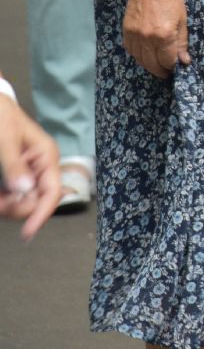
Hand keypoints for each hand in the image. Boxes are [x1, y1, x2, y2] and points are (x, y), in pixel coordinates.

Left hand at [0, 96, 60, 241]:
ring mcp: (26, 173)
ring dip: (6, 206)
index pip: (52, 192)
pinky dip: (2, 200)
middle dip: (15, 209)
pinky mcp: (13, 176)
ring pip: (21, 203)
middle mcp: (39, 168)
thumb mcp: (5, 139)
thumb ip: (14, 165)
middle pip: (35, 202)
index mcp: (46, 157)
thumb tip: (23, 190)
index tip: (27, 233)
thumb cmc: (2, 116)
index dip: (42, 214)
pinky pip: (10, 196)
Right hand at [123, 0, 190, 78]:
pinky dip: (139, 56)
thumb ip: (182, 42)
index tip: (177, 67)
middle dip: (161, 71)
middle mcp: (147, 39)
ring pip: (140, 60)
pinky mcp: (126, 32)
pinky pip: (131, 51)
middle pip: (152, 65)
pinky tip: (146, 54)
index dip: (173, 66)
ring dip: (150, 65)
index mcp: (164, 36)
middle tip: (168, 71)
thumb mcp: (182, 19)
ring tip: (158, 64)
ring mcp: (134, 36)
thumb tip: (183, 61)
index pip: (167, 61)